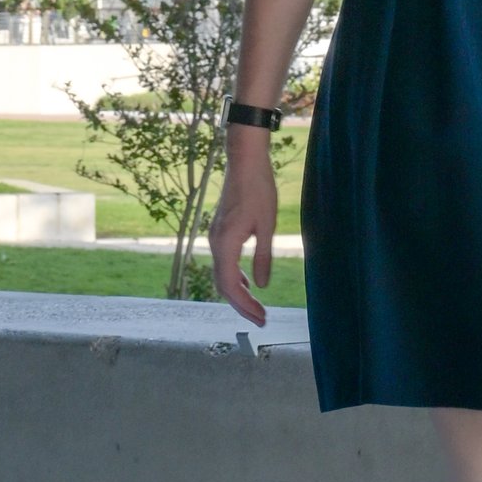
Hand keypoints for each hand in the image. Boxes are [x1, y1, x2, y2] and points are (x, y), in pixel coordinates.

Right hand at [209, 124, 279, 321]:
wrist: (245, 162)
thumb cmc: (259, 190)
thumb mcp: (267, 225)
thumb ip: (263, 257)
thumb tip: (262, 287)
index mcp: (226, 244)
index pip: (230, 286)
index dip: (245, 306)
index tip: (261, 318)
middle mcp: (215, 243)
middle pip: (223, 284)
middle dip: (242, 304)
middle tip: (261, 319)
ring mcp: (215, 237)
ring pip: (222, 274)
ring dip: (238, 292)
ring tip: (256, 306)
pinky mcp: (219, 231)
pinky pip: (224, 262)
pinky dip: (234, 277)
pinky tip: (248, 281)